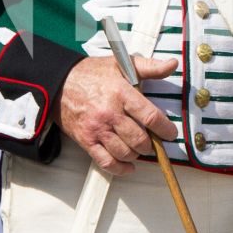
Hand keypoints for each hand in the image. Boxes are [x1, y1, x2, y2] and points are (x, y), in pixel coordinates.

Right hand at [61, 55, 178, 174]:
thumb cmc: (92, 74)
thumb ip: (150, 67)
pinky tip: (128, 166)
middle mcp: (110, 113)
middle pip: (139, 139)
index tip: (171, 133)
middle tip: (154, 141)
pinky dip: (120, 168)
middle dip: (151, 144)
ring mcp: (97, 129)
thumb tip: (172, 64)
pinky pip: (106, 162)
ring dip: (137, 155)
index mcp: (121, 93)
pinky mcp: (86, 140)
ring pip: (125, 153)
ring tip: (139, 148)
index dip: (165, 129)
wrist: (59, 82)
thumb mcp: (122, 63)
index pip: (150, 117)